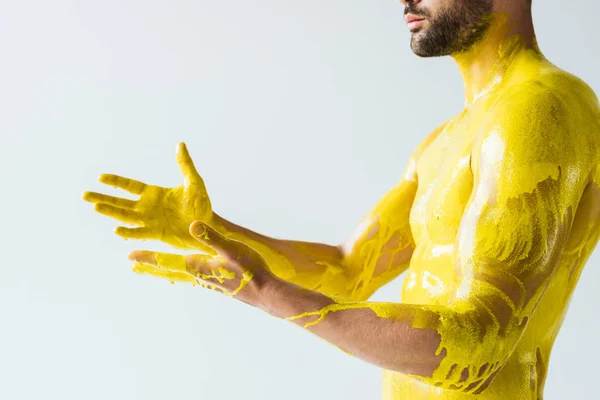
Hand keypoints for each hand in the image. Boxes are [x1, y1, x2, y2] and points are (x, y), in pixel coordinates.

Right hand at [83, 142, 214, 251]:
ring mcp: (150, 222)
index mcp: (154, 194)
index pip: (130, 186)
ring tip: (96, 207)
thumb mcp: (194, 183)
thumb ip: (185, 165)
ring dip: (111, 212)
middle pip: (120, 202)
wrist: (208, 226)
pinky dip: (128, 232)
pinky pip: (139, 233)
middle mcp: (147, 208)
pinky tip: (116, 230)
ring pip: (125, 217)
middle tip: (84, 195)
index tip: (100, 177)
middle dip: (103, 198)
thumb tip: (180, 144)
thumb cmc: (200, 204)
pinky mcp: (156, 235)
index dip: (115, 181)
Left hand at [129, 221, 278, 305]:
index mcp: (198, 266)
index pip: (167, 260)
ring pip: (178, 275)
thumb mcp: (232, 248)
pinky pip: (191, 278)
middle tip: (132, 266)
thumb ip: (212, 237)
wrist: (265, 292)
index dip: (148, 256)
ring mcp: (206, 282)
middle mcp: (198, 275)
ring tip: (152, 270)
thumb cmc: (250, 270)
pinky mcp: (215, 284)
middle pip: (167, 271)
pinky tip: (185, 273)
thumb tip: (192, 225)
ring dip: (163, 272)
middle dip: (149, 267)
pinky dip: (180, 274)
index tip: (129, 255)